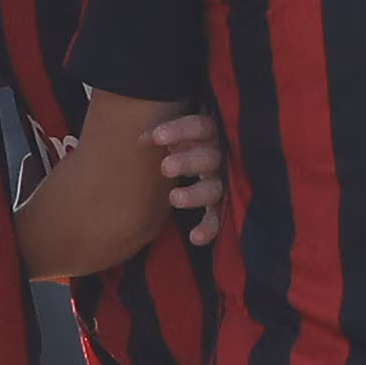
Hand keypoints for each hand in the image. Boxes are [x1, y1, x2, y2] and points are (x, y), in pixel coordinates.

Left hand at [141, 108, 225, 247]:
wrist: (217, 159)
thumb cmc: (191, 141)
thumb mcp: (179, 134)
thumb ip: (161, 135)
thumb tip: (141, 140)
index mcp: (211, 133)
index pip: (199, 126)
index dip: (180, 131)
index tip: (158, 137)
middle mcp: (221, 156)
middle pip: (208, 158)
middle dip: (188, 162)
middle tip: (165, 167)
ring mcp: (224, 181)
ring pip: (214, 188)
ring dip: (195, 194)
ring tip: (173, 198)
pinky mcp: (224, 204)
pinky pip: (218, 217)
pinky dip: (209, 228)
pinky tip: (194, 238)